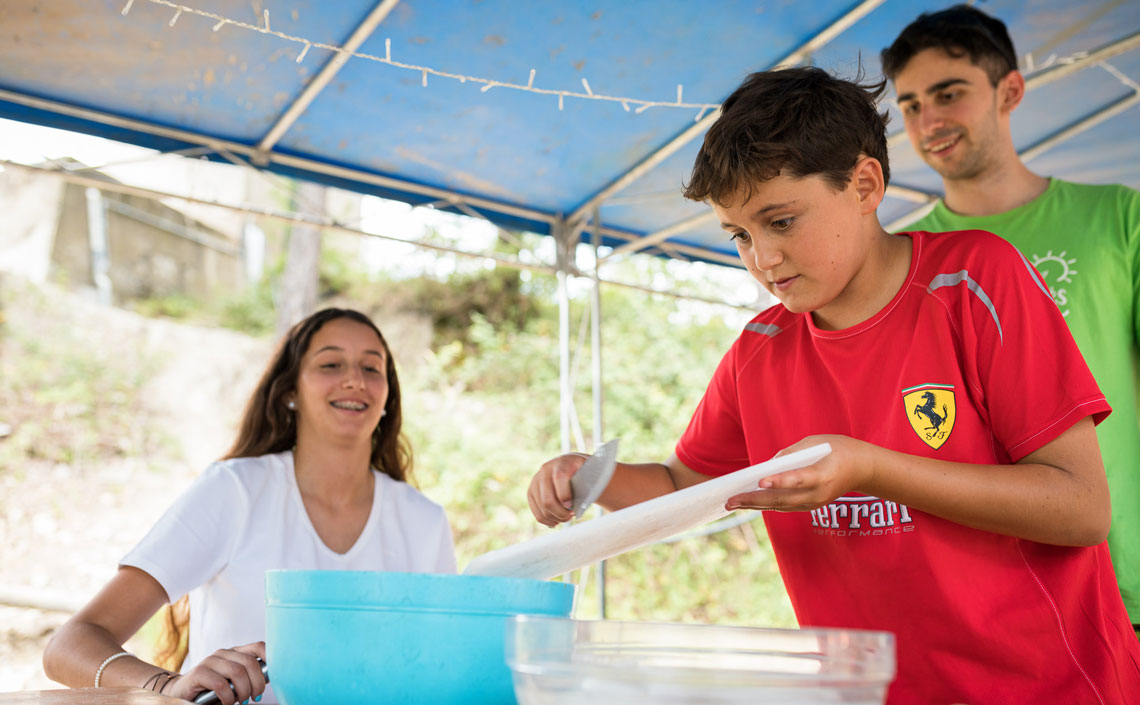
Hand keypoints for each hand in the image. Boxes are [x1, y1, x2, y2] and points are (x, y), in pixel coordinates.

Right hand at [163, 642, 266, 704]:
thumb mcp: (232, 681)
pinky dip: (228, 697)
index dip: (271, 657)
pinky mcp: (199, 672)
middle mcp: (223, 653)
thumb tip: (269, 680)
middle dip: (257, 683)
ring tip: (243, 701)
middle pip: (250, 662)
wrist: (182, 693)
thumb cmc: (212, 690)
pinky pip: (220, 684)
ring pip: (237, 672)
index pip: (258, 647)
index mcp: (235, 652)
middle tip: (256, 697)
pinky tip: (228, 703)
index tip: (275, 675)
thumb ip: (247, 677)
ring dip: (244, 691)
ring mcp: (210, 661)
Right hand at [527, 453, 588, 526]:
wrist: (572, 467)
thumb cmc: (585, 473)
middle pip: (548, 500)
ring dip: (557, 518)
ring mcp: (536, 481)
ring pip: (543, 509)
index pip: (560, 478)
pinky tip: (557, 520)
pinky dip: (548, 521)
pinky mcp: (531, 492)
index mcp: (562, 462)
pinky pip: (537, 514)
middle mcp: (545, 470)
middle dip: (562, 513)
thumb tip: (581, 502)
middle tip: (571, 514)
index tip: (572, 506)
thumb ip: (589, 482)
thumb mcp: (591, 473)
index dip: (565, 495)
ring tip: (566, 517)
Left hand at [725, 435, 877, 511]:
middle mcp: (818, 494)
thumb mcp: (816, 442)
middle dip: (754, 499)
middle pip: (782, 499)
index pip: (798, 479)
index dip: (779, 481)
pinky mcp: (810, 506)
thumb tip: (768, 466)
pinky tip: (747, 502)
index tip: (761, 481)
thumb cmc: (839, 449)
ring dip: (755, 504)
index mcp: (823, 475)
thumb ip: (791, 453)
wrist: (864, 468)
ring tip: (732, 503)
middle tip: (730, 500)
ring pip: (780, 506)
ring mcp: (814, 503)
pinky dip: (766, 503)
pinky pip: (785, 506)